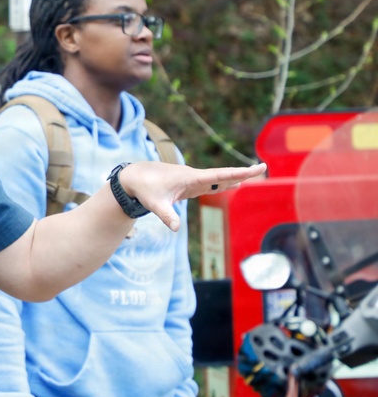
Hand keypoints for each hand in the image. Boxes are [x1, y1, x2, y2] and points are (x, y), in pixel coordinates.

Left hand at [119, 160, 265, 230]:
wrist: (134, 177)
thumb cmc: (144, 189)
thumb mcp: (154, 204)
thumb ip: (166, 215)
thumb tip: (175, 229)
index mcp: (190, 178)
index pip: (220, 175)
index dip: (239, 172)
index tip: (256, 168)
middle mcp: (194, 176)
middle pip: (223, 175)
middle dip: (243, 172)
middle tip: (263, 168)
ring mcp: (192, 179)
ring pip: (217, 178)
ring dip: (235, 177)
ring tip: (254, 175)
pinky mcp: (188, 184)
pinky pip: (210, 183)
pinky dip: (223, 183)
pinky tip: (233, 183)